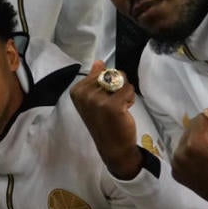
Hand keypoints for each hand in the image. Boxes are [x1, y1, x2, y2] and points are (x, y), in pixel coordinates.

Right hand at [69, 60, 141, 179]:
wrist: (112, 147)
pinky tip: (125, 110)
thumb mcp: (93, 100)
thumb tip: (98, 62)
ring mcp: (97, 100)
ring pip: (121, 81)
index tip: (103, 99)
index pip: (99, 71)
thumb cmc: (104, 123)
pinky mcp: (112, 105)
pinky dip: (130, 98)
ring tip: (119, 107)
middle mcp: (84, 94)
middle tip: (113, 104)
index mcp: (77, 91)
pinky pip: (128, 89)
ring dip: (125, 93)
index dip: (107, 83)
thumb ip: (95, 80)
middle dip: (117, 87)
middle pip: (111, 74)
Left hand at [172, 109, 207, 208]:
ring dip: (201, 142)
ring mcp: (176, 166)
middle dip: (207, 132)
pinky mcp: (178, 175)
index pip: (200, 119)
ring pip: (187, 141)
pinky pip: (184, 154)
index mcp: (194, 146)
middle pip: (191, 129)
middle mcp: (179, 155)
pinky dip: (195, 154)